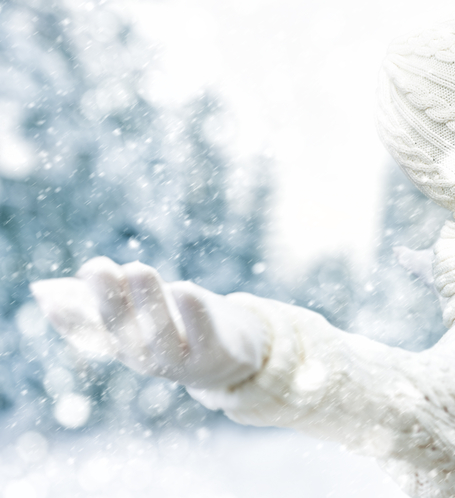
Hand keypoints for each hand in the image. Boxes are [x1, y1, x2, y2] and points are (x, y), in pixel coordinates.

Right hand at [30, 257, 267, 389]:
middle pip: (123, 331)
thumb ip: (116, 294)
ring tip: (138, 268)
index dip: (69, 319)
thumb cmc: (181, 324)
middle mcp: (146, 358)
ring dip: (148, 301)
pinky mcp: (213, 357)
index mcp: (125, 345)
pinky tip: (184, 289)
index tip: (48, 297)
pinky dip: (193, 314)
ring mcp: (179, 362)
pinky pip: (203, 336)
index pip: (91, 334)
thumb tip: (71, 279)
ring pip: (159, 335)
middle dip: (109, 299)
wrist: (231, 357)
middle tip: (98, 267)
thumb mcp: (148, 309)